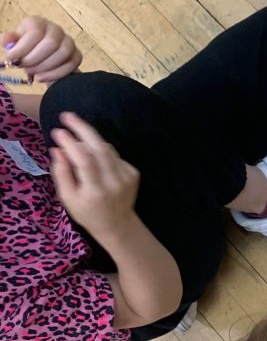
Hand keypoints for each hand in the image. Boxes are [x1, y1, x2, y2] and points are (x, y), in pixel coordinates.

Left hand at [2, 16, 81, 82]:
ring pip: (63, 53)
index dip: (23, 47)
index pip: (35, 32)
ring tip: (34, 74)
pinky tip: (43, 78)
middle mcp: (56, 29)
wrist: (40, 57)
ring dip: (46, 67)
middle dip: (35, 59)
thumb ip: (9, 40)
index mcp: (38, 22)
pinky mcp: (77, 54)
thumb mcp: (14, 43)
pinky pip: (72, 64)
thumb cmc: (26, 48)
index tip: (11, 58)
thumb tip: (7, 41)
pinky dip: (57, 74)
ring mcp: (69, 41)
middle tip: (24, 67)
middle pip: (51, 43)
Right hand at [50, 112, 139, 240]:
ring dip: (90, 139)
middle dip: (82, 129)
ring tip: (75, 139)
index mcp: (96, 191)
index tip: (57, 131)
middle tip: (67, 115)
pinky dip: (100, 151)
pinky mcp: (133, 173)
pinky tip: (93, 158)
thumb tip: (57, 149)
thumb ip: (62, 173)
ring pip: (107, 149)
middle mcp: (114, 182)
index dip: (71, 143)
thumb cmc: (87, 213)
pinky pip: (113, 155)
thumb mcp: (68, 198)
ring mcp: (127, 176)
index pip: (84, 161)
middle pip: (100, 148)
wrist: (118, 224)